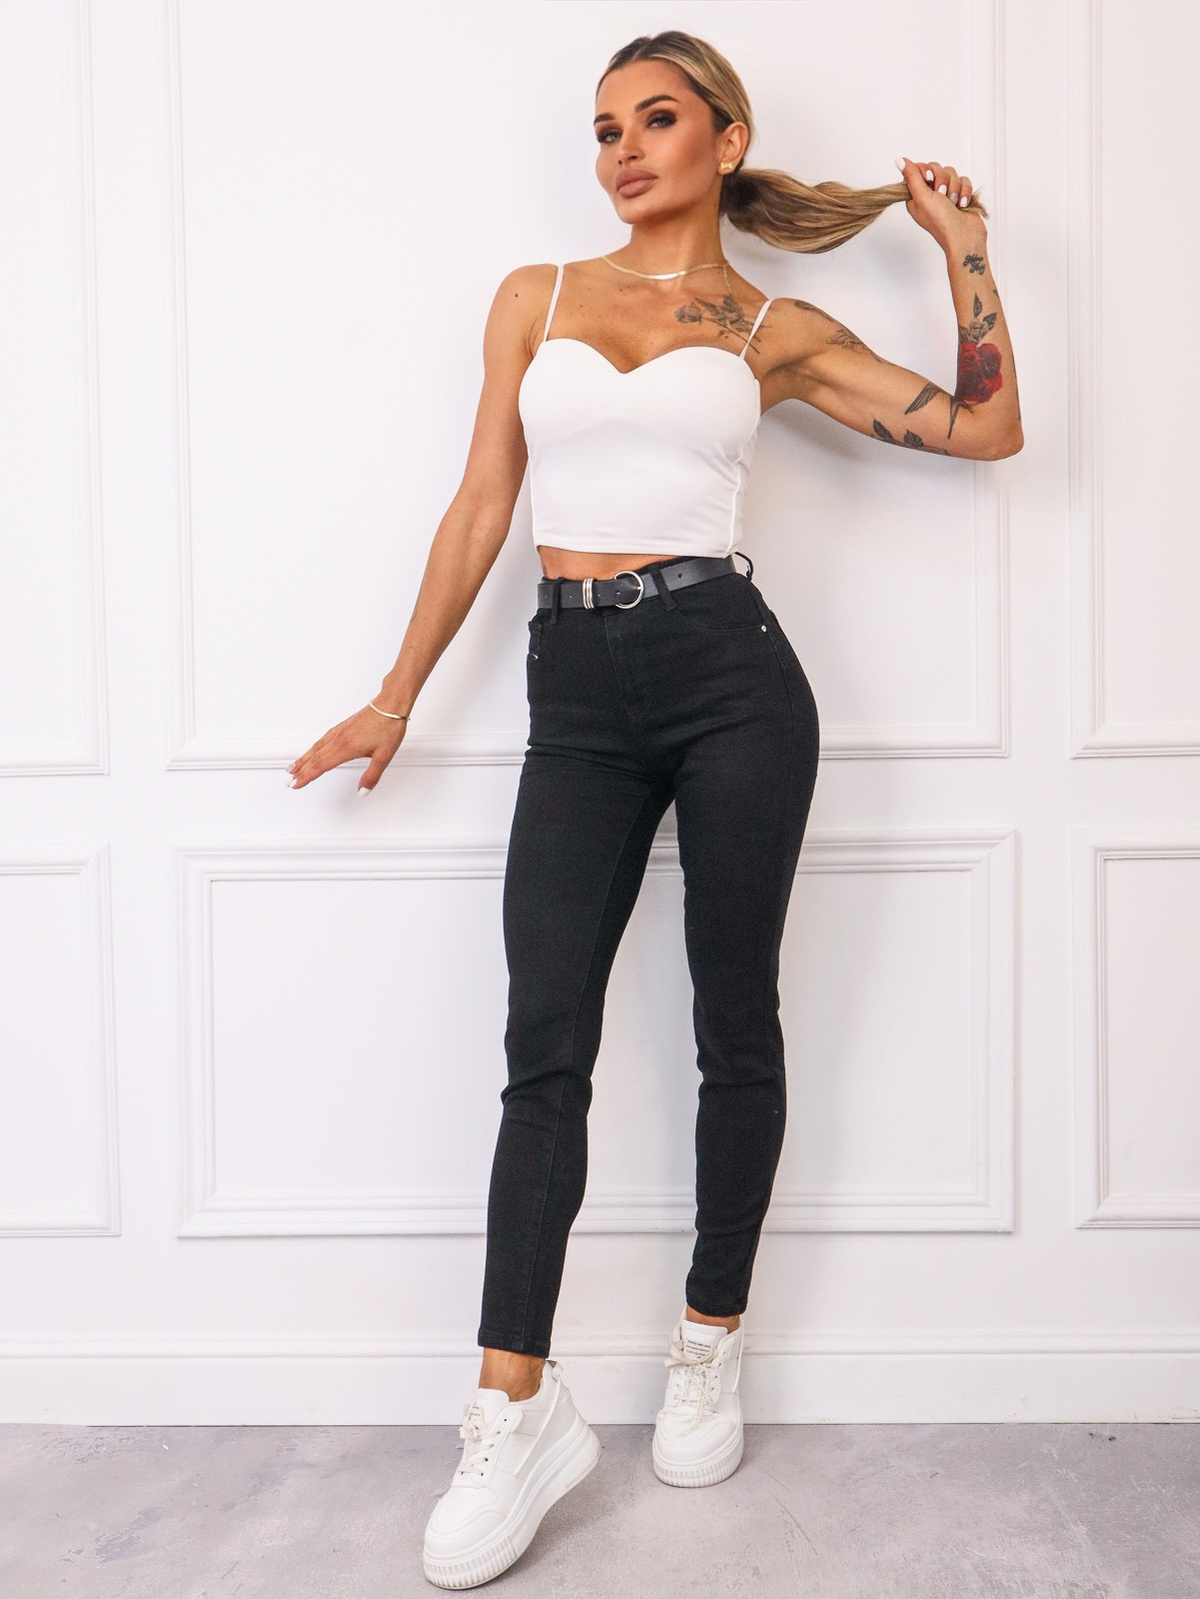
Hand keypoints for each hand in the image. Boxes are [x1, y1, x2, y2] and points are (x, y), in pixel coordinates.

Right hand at [287, 701, 408, 793]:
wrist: (390, 705)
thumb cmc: (388, 727)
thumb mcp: (384, 756)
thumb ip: (372, 776)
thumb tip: (363, 791)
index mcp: (346, 748)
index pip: (321, 766)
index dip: (307, 776)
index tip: (295, 784)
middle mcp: (338, 739)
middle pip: (314, 758)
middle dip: (300, 771)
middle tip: (288, 780)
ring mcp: (339, 732)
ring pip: (315, 748)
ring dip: (302, 759)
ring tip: (293, 767)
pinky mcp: (342, 727)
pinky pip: (322, 740)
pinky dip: (312, 748)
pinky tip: (311, 751)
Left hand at [894, 156, 985, 249]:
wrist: (964, 236)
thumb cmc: (941, 222)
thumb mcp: (921, 197)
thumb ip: (912, 177)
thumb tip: (900, 160)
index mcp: (916, 195)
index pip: (919, 169)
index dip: (926, 171)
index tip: (928, 180)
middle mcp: (930, 194)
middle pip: (936, 168)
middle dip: (942, 180)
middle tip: (942, 195)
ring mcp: (946, 194)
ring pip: (952, 173)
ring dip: (954, 188)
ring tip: (953, 203)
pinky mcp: (960, 194)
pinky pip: (964, 180)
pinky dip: (964, 192)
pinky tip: (962, 204)